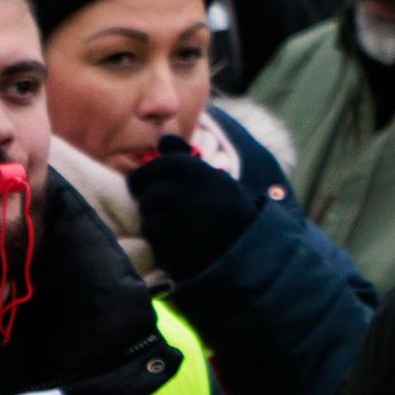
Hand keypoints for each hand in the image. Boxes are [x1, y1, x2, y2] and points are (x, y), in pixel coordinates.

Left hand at [126, 137, 263, 276]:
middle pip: (151, 196)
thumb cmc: (227, 211)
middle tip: (160, 208)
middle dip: (151, 203)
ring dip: (157, 227)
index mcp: (207, 178)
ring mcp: (187, 230)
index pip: (162, 165)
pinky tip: (183, 247)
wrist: (252, 252)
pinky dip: (164, 248)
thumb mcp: (216, 181)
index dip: (146, 173)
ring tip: (177, 229)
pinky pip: (156, 248)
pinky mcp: (179, 256)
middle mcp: (196, 200)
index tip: (142, 182)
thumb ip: (186, 159)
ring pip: (149, 224)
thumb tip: (163, 138)